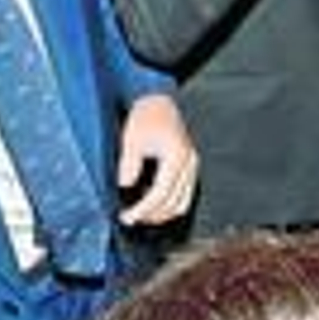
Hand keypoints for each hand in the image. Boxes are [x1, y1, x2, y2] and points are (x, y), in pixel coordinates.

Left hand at [117, 93, 198, 225]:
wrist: (159, 101)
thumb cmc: (145, 116)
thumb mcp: (131, 139)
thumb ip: (129, 164)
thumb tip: (126, 186)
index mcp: (176, 156)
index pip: (160, 194)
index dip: (142, 210)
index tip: (126, 217)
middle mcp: (189, 163)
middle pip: (173, 203)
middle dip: (151, 215)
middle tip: (130, 218)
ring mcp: (192, 166)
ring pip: (182, 203)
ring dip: (162, 214)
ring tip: (142, 215)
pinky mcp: (190, 167)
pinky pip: (185, 195)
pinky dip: (170, 205)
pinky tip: (154, 205)